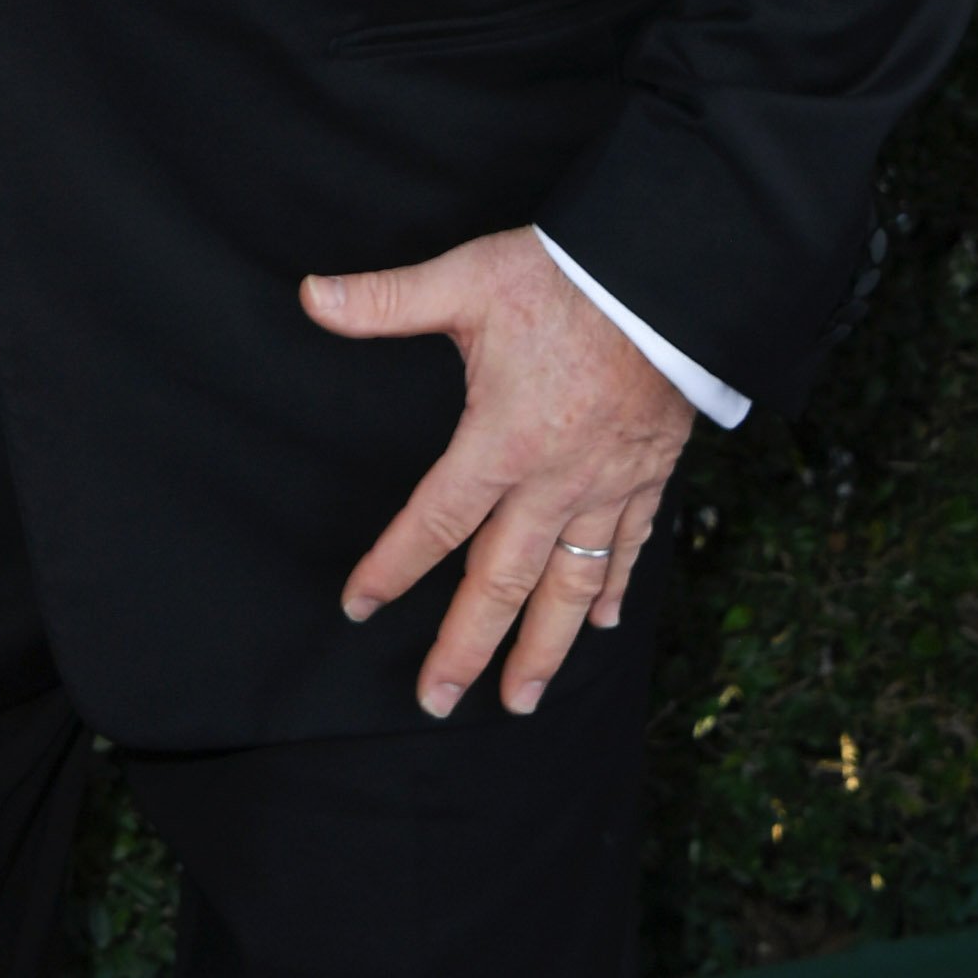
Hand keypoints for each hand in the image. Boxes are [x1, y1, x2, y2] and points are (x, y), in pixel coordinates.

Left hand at [301, 226, 693, 718]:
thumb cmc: (564, 277)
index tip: (359, 605)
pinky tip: (601, 624)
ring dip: (543, 648)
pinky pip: (628, 548)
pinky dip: (614, 590)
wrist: (668, 277)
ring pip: (570, 587)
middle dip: (466, 645)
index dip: (393, 566)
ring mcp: (606, 486)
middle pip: (502, 581)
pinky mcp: (648, 476)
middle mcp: (554, 482)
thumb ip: (387, 299)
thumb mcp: (466, 280)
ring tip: (521, 700)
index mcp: (501, 442)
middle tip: (437, 700)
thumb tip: (310, 296)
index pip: (435, 522)